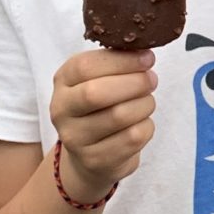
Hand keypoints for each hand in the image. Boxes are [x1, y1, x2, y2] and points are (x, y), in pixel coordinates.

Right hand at [49, 50, 156, 201]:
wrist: (90, 155)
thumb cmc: (100, 107)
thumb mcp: (98, 79)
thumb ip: (116, 63)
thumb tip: (144, 53)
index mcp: (62, 82)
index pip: (85, 66)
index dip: (122, 60)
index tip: (147, 58)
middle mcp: (61, 111)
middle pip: (98, 93)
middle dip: (134, 83)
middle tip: (151, 80)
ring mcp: (75, 139)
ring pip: (120, 116)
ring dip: (145, 104)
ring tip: (146, 101)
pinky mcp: (95, 160)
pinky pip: (133, 138)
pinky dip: (146, 126)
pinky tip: (141, 123)